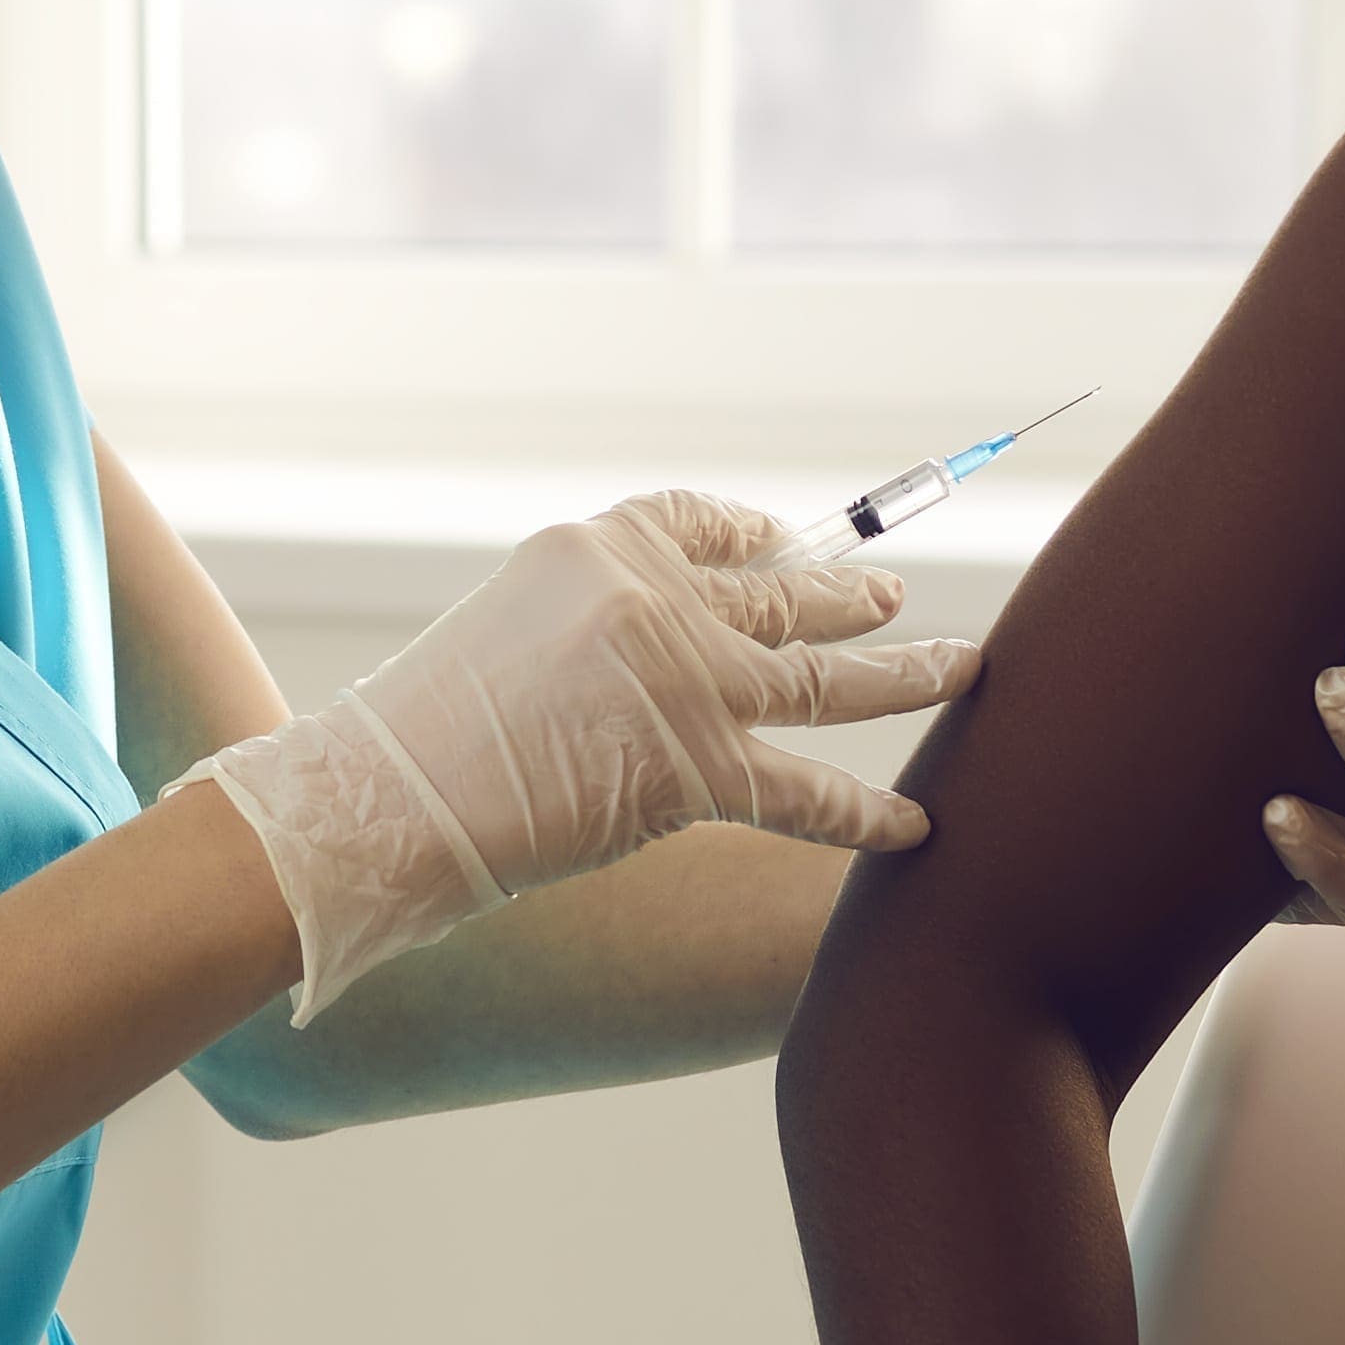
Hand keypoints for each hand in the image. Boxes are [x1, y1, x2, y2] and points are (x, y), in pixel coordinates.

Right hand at [189, 493, 973, 1017]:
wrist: (383, 801)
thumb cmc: (419, 732)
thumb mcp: (507, 626)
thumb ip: (593, 622)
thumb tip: (655, 657)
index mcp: (599, 542)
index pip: (704, 521)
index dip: (757, 534)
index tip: (785, 542)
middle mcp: (656, 597)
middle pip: (783, 592)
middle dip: (849, 595)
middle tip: (892, 592)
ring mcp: (688, 680)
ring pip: (828, 675)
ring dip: (906, 669)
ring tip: (961, 663)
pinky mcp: (703, 770)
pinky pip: (811, 793)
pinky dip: (868, 813)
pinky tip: (917, 823)